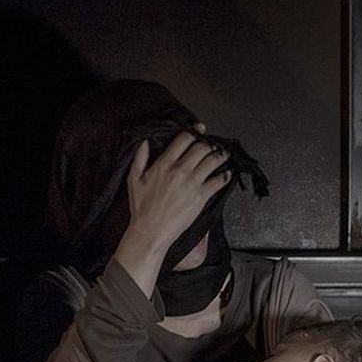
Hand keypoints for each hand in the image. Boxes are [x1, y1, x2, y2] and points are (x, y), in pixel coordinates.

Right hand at [126, 129, 230, 249]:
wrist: (151, 231)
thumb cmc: (141, 208)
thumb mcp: (134, 179)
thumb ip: (140, 158)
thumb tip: (146, 141)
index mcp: (164, 164)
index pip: (184, 139)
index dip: (195, 131)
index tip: (201, 130)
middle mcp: (180, 170)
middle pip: (202, 147)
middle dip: (209, 143)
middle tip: (213, 144)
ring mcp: (192, 183)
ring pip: (213, 161)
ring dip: (221, 156)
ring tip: (224, 155)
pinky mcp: (201, 197)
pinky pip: (219, 181)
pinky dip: (225, 176)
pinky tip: (227, 174)